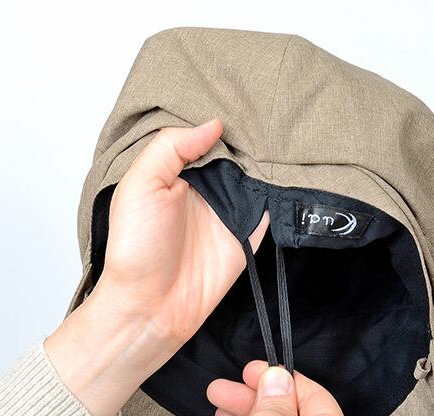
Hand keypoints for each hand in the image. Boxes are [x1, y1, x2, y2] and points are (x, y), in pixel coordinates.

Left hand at [44, 119, 267, 415]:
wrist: (151, 305)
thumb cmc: (135, 248)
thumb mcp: (139, 185)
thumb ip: (171, 148)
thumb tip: (214, 124)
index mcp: (176, 169)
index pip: (205, 133)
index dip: (222, 114)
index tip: (246, 91)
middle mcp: (205, 185)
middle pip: (236, 147)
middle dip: (253, 128)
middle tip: (276, 100)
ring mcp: (230, 207)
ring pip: (258, 170)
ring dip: (271, 153)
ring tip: (292, 121)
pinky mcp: (251, 230)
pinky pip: (273, 201)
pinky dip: (284, 184)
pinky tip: (298, 161)